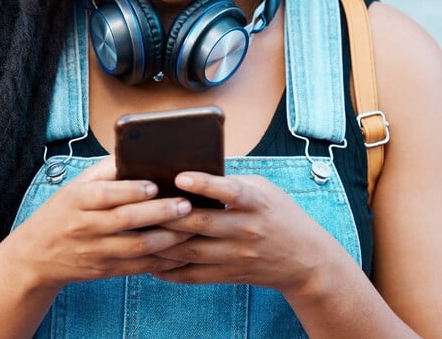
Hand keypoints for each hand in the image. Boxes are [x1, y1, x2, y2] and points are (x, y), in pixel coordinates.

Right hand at [7, 157, 194, 290]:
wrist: (35, 257)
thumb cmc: (63, 212)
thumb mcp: (75, 186)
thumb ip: (105, 171)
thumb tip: (137, 151)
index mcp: (77, 200)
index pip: (106, 194)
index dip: (132, 190)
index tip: (156, 185)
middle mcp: (85, 226)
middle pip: (126, 220)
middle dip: (160, 213)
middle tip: (186, 205)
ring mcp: (95, 251)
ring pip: (136, 247)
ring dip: (168, 238)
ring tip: (192, 227)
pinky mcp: (104, 271)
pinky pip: (138, 268)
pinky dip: (162, 262)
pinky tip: (182, 253)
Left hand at [149, 172, 346, 295]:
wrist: (304, 259)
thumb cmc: (279, 215)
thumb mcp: (264, 189)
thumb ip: (232, 181)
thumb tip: (194, 166)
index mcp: (256, 203)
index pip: (230, 191)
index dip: (205, 184)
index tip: (180, 177)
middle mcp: (246, 229)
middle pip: (201, 223)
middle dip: (168, 216)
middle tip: (139, 206)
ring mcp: (237, 255)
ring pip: (192, 251)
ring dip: (162, 243)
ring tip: (136, 232)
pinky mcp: (229, 274)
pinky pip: (194, 275)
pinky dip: (170, 271)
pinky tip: (150, 262)